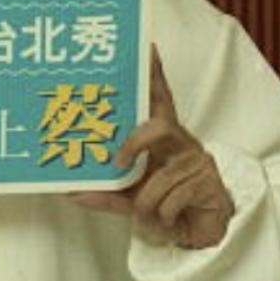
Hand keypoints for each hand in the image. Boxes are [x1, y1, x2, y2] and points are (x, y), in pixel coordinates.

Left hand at [68, 49, 233, 248]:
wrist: (199, 231)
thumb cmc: (163, 203)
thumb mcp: (129, 198)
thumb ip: (103, 194)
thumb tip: (70, 192)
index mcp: (162, 138)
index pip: (160, 100)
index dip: (155, 75)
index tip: (148, 49)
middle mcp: (181, 141)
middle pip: (161, 126)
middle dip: (137, 143)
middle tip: (116, 162)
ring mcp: (197, 160)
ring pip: (162, 176)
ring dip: (149, 201)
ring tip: (149, 212)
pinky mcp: (209, 181)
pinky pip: (173, 197)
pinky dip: (164, 213)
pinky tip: (169, 218)